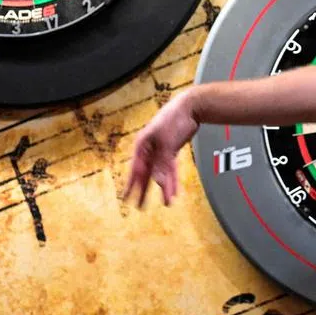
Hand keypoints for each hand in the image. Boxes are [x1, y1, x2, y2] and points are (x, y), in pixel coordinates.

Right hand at [124, 90, 200, 206]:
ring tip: (167, 203)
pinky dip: (173, 179)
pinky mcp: (171, 151)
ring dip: (164, 188)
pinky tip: (174, 190)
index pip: (135, 169)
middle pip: (146, 174)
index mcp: (142, 146)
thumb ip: (162, 163)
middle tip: (140, 207)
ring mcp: (160, 151)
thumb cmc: (173, 119)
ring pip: (161, 173)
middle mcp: (149, 150)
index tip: (126, 198)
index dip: (131, 185)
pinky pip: (171, 169)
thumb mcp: (166, 142)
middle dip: (144, 191)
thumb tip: (159, 182)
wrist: (189, 108)